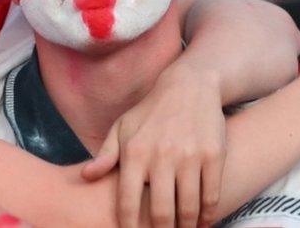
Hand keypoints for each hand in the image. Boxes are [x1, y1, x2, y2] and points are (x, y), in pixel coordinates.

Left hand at [81, 66, 225, 227]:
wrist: (190, 85)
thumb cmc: (150, 112)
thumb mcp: (122, 128)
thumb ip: (105, 155)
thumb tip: (86, 176)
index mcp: (134, 153)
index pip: (127, 203)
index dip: (128, 227)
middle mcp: (161, 156)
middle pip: (161, 213)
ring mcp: (189, 156)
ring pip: (188, 208)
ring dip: (185, 227)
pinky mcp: (213, 155)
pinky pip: (211, 195)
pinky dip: (207, 215)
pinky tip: (202, 221)